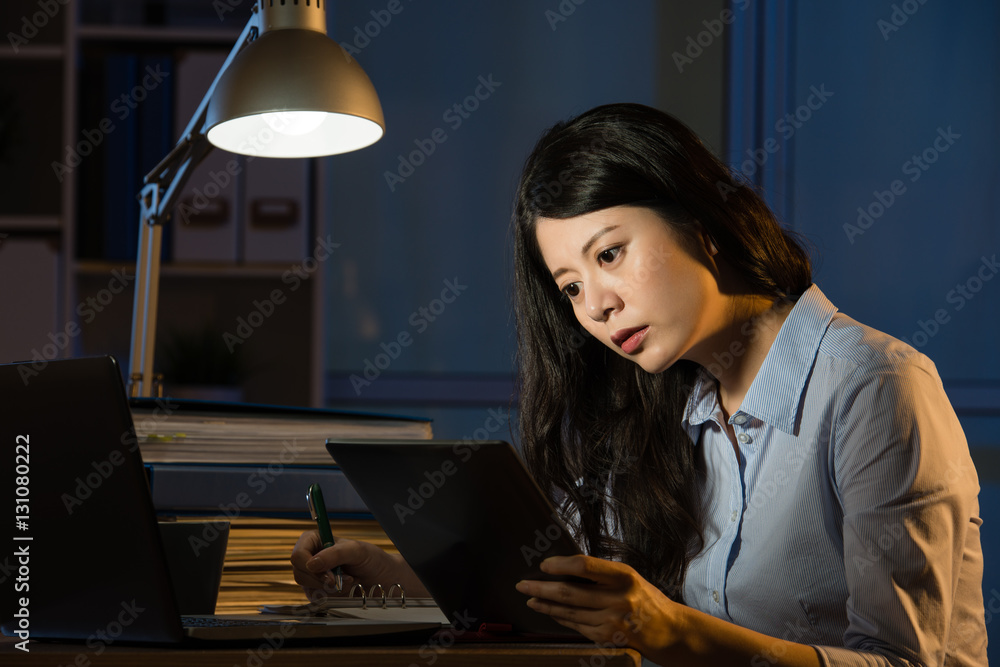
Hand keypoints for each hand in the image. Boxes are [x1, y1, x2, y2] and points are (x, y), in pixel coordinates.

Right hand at [290, 530, 428, 603]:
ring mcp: (313, 576)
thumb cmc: (372, 559)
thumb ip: (334, 554)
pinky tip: (346, 590)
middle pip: (299, 573)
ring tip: (350, 581)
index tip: (329, 575)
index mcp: (315, 540)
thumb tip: (311, 563)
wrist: (384, 579)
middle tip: (345, 579)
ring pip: (308, 588)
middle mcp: (310, 557)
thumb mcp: (356, 550)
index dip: (309, 566)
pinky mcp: (318, 592)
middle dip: (323, 580)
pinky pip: (316, 599)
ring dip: (330, 589)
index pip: (298, 555)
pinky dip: (333, 597)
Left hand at [515, 555, 681, 655]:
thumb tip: (565, 567)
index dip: (559, 564)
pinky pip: (576, 626)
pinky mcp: (607, 638)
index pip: (584, 566)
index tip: (543, 564)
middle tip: (522, 584)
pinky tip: (550, 612)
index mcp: (624, 577)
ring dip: (545, 605)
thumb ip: (602, 573)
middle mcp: (618, 599)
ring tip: (530, 598)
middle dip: (540, 588)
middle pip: (569, 592)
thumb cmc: (646, 598)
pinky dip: (560, 618)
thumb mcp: (630, 577)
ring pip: (568, 612)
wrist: (669, 630)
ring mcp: (612, 622)